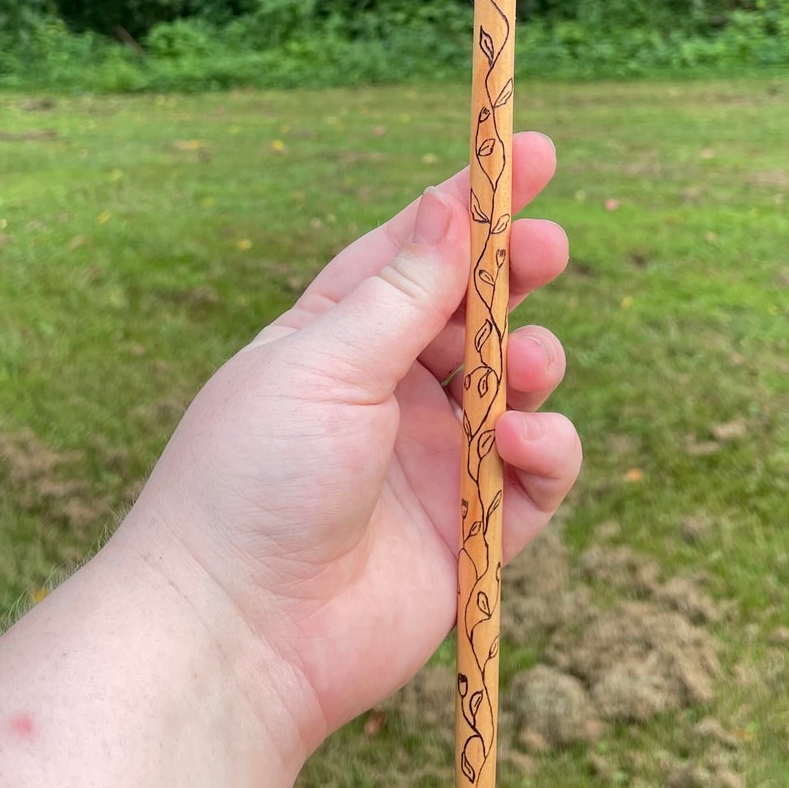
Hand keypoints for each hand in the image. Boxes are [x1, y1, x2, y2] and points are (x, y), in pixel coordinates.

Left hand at [108, 131, 580, 754]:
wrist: (239, 634)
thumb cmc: (257, 477)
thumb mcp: (325, 362)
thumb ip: (402, 291)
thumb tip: (451, 204)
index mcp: (339, 335)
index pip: (417, 250)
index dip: (473, 201)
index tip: (531, 152)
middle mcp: (390, 389)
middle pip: (476, 311)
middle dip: (517, 274)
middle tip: (549, 248)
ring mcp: (433, 458)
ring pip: (516, 386)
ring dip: (535, 362)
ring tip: (527, 366)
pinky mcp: (472, 529)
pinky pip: (536, 475)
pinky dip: (547, 452)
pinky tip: (524, 446)